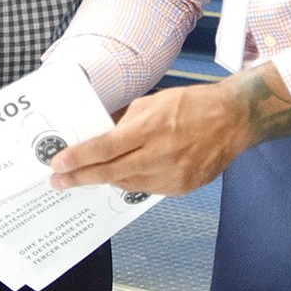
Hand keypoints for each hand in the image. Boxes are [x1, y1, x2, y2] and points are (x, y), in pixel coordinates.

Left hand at [49, 79, 251, 196]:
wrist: (233, 119)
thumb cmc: (192, 103)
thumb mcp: (153, 101)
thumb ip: (125, 120)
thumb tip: (101, 131)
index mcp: (150, 127)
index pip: (105, 147)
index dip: (78, 158)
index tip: (57, 164)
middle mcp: (160, 155)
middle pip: (110, 172)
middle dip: (80, 177)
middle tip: (58, 181)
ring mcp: (172, 175)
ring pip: (126, 183)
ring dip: (104, 180)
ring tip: (86, 176)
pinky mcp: (182, 187)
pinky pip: (146, 188)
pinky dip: (130, 181)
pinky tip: (121, 175)